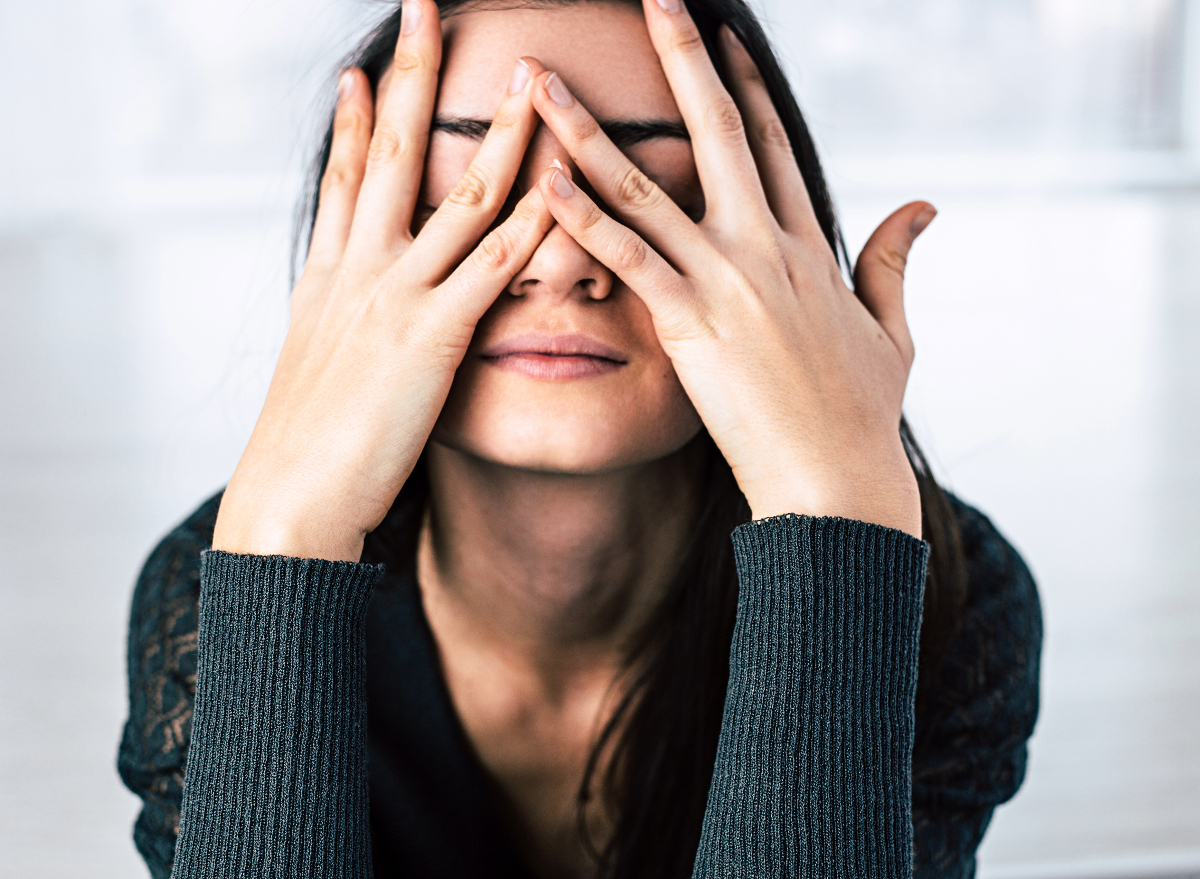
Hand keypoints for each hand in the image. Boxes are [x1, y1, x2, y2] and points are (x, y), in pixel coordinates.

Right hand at [212, 0, 553, 561]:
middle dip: (412, 78)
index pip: (345, 178)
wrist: (291, 498)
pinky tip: (561, 185)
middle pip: (392, 154)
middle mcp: (359, 270)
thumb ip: (340, 328)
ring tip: (528, 76)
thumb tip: (348, 319)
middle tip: (427, 11)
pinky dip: (531, 223)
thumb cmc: (306, 449)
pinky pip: (493, 267)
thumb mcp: (316, 370)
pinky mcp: (434, 337)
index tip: (368, 68)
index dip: (357, 118)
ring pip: (456, 196)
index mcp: (328, 277)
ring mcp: (396, 297)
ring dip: (499, 133)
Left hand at [527, 0, 932, 536]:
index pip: (771, 146)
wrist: (839, 481)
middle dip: (682, 60)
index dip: (743, 86)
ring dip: (591, 130)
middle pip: (716, 134)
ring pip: (648, 187)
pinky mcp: (691, 322)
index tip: (721, 36)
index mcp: (808, 247)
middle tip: (653, 0)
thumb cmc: (860, 416)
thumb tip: (924, 206)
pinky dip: (585, 218)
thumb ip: (894, 262)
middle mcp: (766, 246)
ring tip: (546, 83)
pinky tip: (544, 181)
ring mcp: (727, 279)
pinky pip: (629, 258)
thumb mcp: (891, 330)